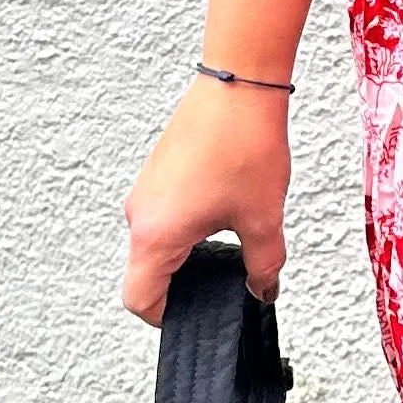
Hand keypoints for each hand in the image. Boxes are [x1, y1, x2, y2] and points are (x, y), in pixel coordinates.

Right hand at [121, 71, 290, 323]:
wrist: (238, 85)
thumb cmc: (243, 144)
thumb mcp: (263, 219)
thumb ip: (262, 267)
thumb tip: (262, 290)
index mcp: (155, 234)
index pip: (139, 300)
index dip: (167, 318)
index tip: (197, 316)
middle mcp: (139, 214)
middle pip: (146, 273)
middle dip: (182, 286)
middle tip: (224, 285)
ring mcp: (144, 191)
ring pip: (154, 244)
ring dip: (186, 254)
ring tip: (230, 243)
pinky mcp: (156, 174)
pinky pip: (160, 217)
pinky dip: (184, 229)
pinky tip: (223, 215)